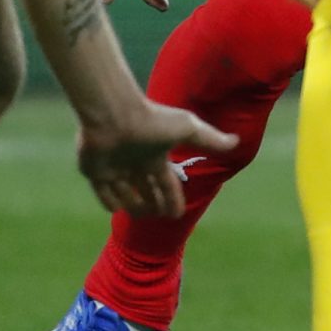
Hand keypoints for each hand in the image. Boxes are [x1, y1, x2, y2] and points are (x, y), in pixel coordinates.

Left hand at [75, 100, 239, 219]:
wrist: (114, 115)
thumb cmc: (151, 121)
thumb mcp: (187, 130)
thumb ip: (210, 139)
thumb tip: (236, 142)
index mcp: (155, 156)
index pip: (166, 183)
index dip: (173, 199)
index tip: (177, 214)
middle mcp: (135, 162)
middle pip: (146, 191)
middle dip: (154, 205)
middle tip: (159, 214)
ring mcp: (114, 167)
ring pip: (125, 195)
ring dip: (134, 206)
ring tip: (141, 211)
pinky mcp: (95, 171)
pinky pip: (103, 194)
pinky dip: (111, 202)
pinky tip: (118, 206)